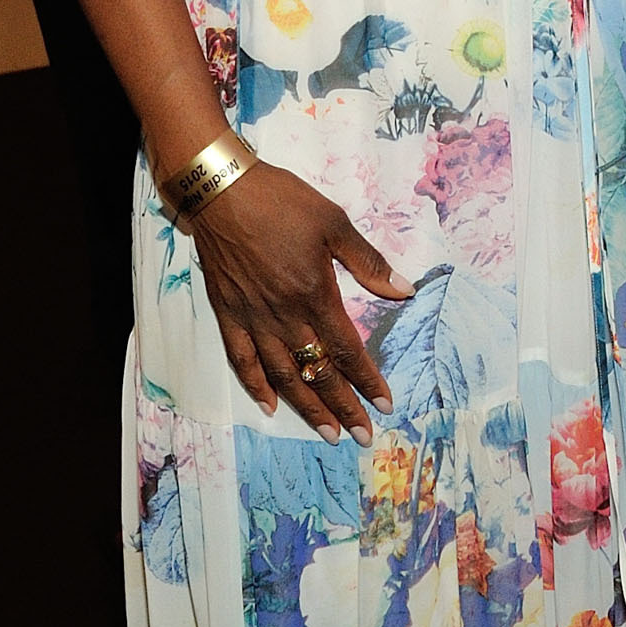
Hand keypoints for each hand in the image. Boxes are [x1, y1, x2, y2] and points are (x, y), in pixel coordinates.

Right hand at [189, 163, 411, 440]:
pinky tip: (271, 405)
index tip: (385, 404)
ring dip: (306, 407)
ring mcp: (253, 317)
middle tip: (362, 436)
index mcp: (314, 294)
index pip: (347, 349)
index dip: (367, 380)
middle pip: (317, 371)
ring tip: (327, 432)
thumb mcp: (334, 222)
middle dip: (343, 407)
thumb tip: (404, 291)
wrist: (221, 191)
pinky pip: (242, 358)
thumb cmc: (281, 201)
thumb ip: (368, 261)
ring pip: (282, 374)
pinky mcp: (227, 313)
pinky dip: (256, 385)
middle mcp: (284, 315)